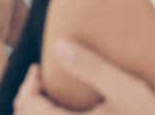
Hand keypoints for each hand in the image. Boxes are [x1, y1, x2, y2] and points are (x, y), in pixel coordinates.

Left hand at [12, 43, 154, 114]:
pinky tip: (70, 110)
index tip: (40, 68)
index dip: (28, 85)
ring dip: (42, 110)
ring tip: (55, 92)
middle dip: (31, 97)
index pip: (27, 107)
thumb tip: (59, 46)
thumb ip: (93, 68)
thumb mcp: (127, 91)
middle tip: (44, 77)